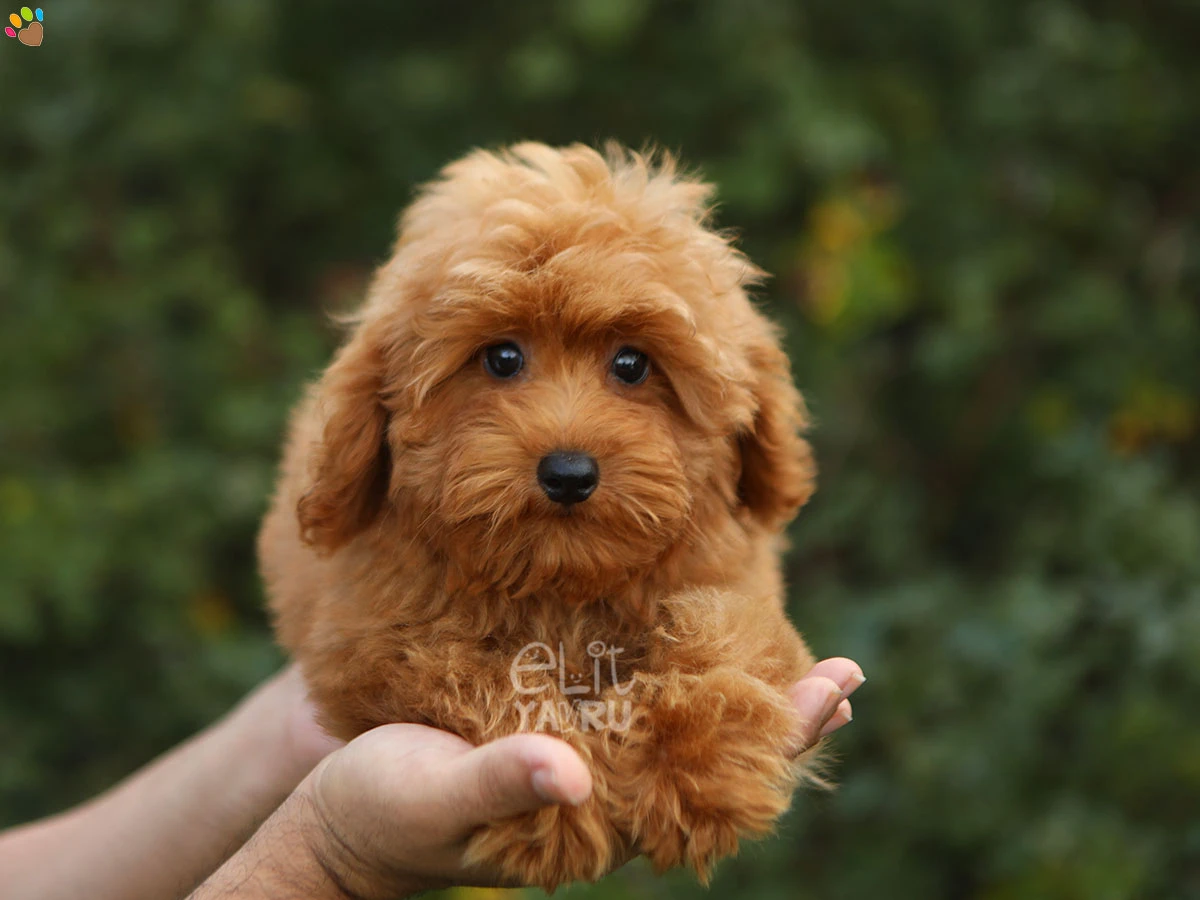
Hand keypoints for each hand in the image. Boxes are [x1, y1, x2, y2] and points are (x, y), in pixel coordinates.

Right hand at [293, 657, 863, 898]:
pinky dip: (670, 666)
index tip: (835, 694)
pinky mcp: (549, 724)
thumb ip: (502, 785)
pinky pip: (625, 698)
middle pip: (712, 755)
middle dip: (779, 718)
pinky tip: (689, 631)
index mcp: (597, 821)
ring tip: (797, 651)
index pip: (712, 787)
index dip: (778, 744)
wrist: (336, 822)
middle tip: (847, 675)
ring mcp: (582, 757)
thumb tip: (571, 775)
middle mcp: (605, 791)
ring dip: (734, 687)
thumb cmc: (381, 817)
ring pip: (677, 722)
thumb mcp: (436, 798)